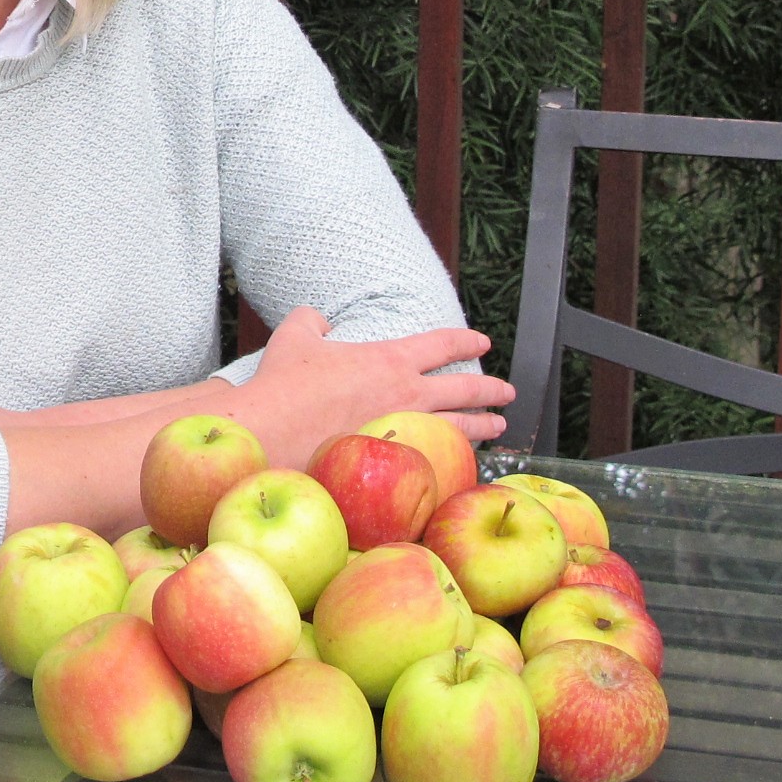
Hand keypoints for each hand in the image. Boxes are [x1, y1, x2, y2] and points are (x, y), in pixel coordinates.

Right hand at [232, 307, 514, 468]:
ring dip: (483, 424)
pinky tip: (459, 460)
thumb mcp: (295, 336)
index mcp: (390, 360)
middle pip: (465, 388)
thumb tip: (319, 319)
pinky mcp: (393, 462)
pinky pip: (436, 457)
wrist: (274, 430)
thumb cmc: (284, 383)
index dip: (465, 340)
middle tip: (507, 391)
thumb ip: (311, 320)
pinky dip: (453, 456)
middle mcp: (408, 394)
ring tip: (499, 425)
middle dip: (491, 388)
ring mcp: (404, 431)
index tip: (482, 342)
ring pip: (459, 427)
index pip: (442, 344)